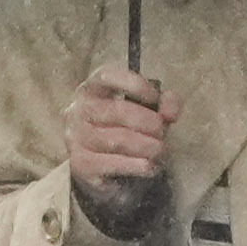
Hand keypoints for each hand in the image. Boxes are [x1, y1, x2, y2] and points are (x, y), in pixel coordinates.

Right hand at [62, 69, 173, 235]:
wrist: (100, 168)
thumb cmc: (124, 130)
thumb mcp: (146, 111)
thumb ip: (164, 104)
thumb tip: (170, 112)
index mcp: (91, 89)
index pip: (106, 76)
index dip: (134, 84)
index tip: (155, 97)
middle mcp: (78, 111)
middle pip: (117, 111)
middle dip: (147, 122)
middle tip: (161, 132)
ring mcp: (76, 138)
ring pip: (117, 140)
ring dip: (146, 146)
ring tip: (159, 150)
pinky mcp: (80, 165)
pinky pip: (113, 163)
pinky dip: (136, 165)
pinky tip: (148, 167)